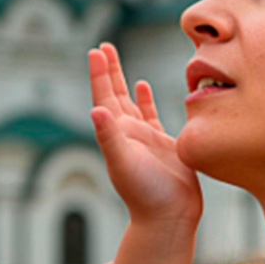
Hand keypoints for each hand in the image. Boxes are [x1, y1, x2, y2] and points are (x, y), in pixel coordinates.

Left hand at [88, 43, 201, 231]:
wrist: (168, 218)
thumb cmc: (145, 194)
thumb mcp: (124, 163)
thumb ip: (110, 136)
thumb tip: (95, 109)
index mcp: (116, 134)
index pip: (104, 96)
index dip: (99, 74)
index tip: (96, 50)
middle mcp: (127, 133)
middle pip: (114, 94)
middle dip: (109, 69)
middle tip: (103, 46)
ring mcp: (144, 138)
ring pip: (130, 101)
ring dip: (123, 80)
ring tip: (117, 60)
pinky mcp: (163, 144)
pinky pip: (151, 115)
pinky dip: (145, 99)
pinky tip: (143, 86)